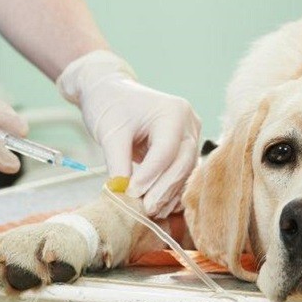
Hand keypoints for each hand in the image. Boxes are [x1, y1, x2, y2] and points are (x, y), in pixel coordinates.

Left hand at [57, 50, 200, 217]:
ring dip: (168, 193)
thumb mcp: (110, 133)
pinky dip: (171, 189)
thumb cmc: (109, 104)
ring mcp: (191, 134)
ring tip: (150, 211)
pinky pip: (182, 172)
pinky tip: (159, 205)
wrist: (110, 90)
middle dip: (163, 188)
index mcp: (173, 111)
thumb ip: (118, 164)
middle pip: (182, 163)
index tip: (132, 193)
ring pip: (185, 171)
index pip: (166, 151)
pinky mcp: (185, 147)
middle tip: (145, 209)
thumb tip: (124, 195)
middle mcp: (189, 122)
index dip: (150, 176)